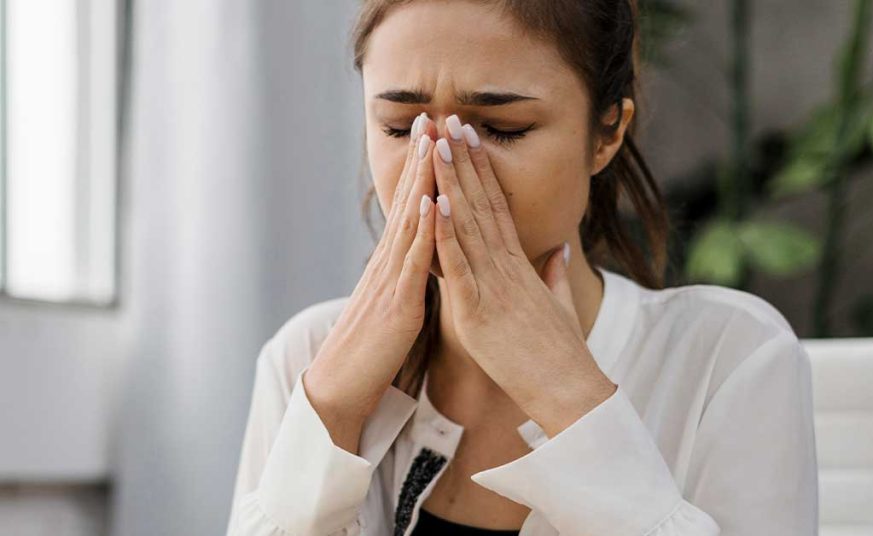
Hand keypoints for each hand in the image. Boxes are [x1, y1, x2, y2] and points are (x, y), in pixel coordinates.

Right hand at [305, 112, 438, 439]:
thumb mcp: (399, 307)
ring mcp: (391, 281)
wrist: (343, 389)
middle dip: (421, 159)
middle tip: (432, 116)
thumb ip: (412, 280)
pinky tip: (432, 202)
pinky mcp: (398, 305)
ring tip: (432, 142)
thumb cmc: (374, 353)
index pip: (411, 208)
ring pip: (410, 221)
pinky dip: (424, 230)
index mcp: (393, 266)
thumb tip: (428, 261)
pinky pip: (413, 262)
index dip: (423, 171)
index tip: (435, 135)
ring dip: (422, 180)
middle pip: (407, 202)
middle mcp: (389, 264)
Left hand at [429, 115, 616, 437]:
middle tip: (448, 120)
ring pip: (469, 225)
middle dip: (463, 161)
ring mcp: (493, 287)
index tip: (469, 139)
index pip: (498, 208)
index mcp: (520, 267)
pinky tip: (436, 204)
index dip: (482, 171)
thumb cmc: (563, 355)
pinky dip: (447, 234)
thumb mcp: (560, 307)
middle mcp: (506, 268)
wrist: (570, 390)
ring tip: (437, 145)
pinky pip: (461, 266)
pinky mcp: (478, 311)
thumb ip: (556, 275)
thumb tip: (560, 249)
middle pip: (482, 204)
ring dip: (450, 183)